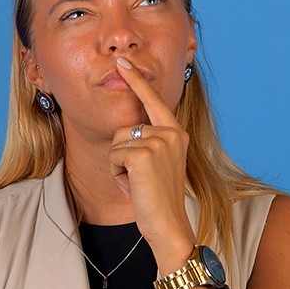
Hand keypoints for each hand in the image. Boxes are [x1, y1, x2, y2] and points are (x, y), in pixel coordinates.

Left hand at [108, 57, 195, 272]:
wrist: (168, 225)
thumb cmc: (159, 200)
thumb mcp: (158, 165)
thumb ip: (150, 143)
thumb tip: (127, 130)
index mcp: (176, 133)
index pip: (154, 100)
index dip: (137, 82)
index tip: (123, 63)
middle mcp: (170, 133)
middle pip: (125, 129)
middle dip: (122, 157)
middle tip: (140, 181)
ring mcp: (158, 142)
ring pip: (117, 143)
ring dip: (119, 167)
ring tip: (138, 185)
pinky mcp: (143, 155)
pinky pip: (113, 156)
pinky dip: (117, 175)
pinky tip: (133, 189)